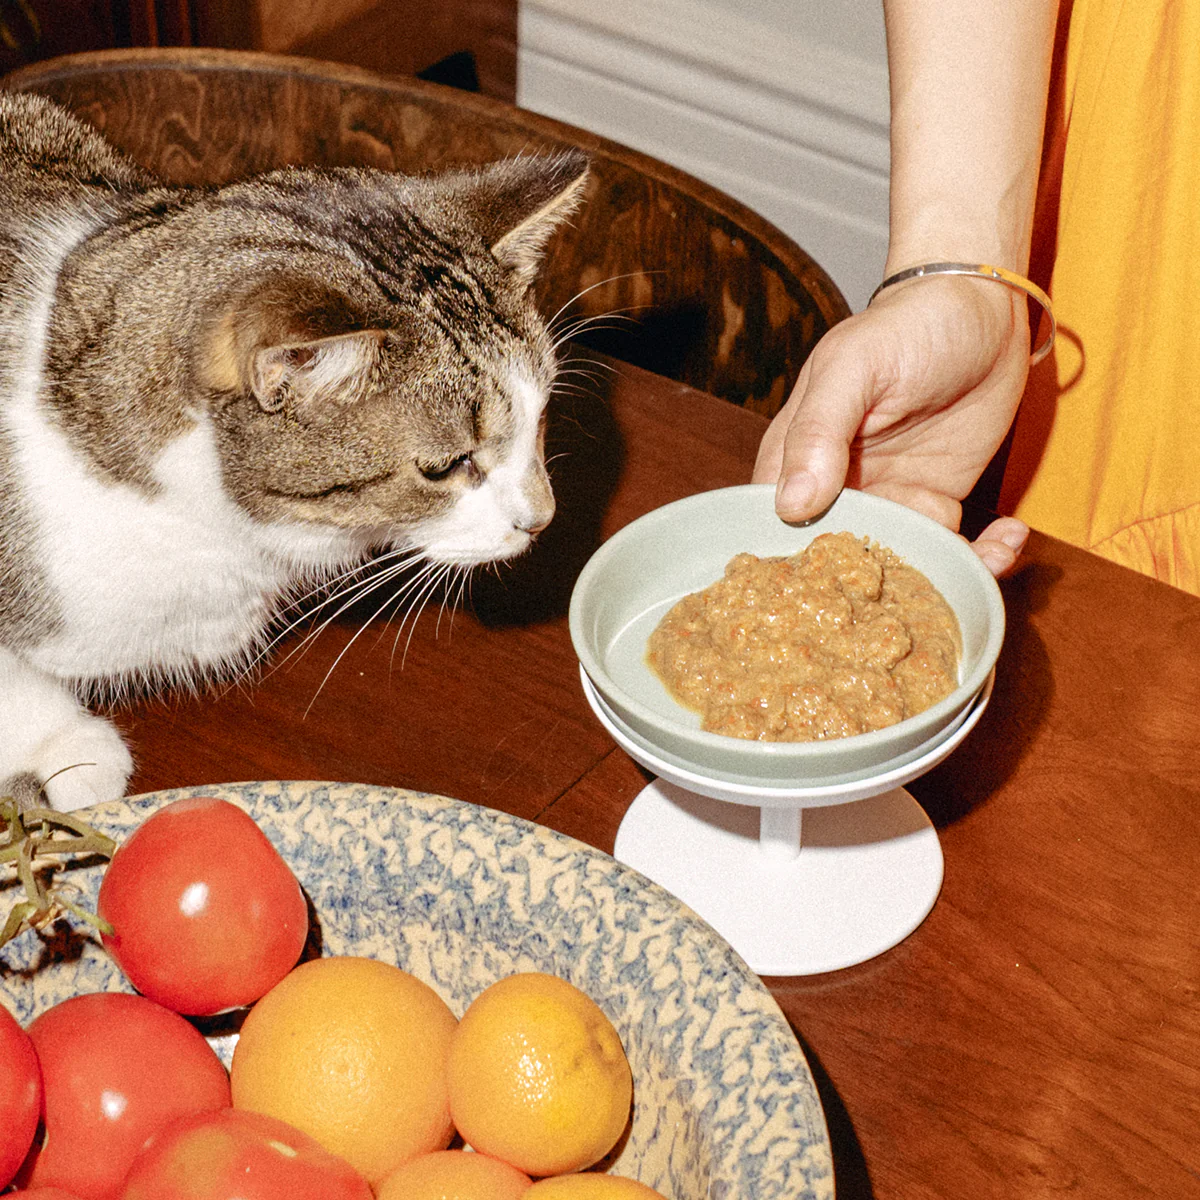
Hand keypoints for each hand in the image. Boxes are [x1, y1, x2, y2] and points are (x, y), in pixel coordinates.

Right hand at [753, 274, 1031, 576]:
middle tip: (917, 595)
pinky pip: (951, 550)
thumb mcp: (854, 369)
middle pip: (833, 562)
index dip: (791, 566)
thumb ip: (818, 432)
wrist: (982, 308)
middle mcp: (834, 490)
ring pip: (896, 566)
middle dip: (871, 591)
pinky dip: (983, 557)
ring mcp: (887, 501)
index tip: (823, 595)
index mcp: (793, 460)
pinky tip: (1010, 536)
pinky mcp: (935, 505)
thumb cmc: (907, 327)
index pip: (773, 526)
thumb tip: (791, 505)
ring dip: (938, 578)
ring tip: (982, 560)